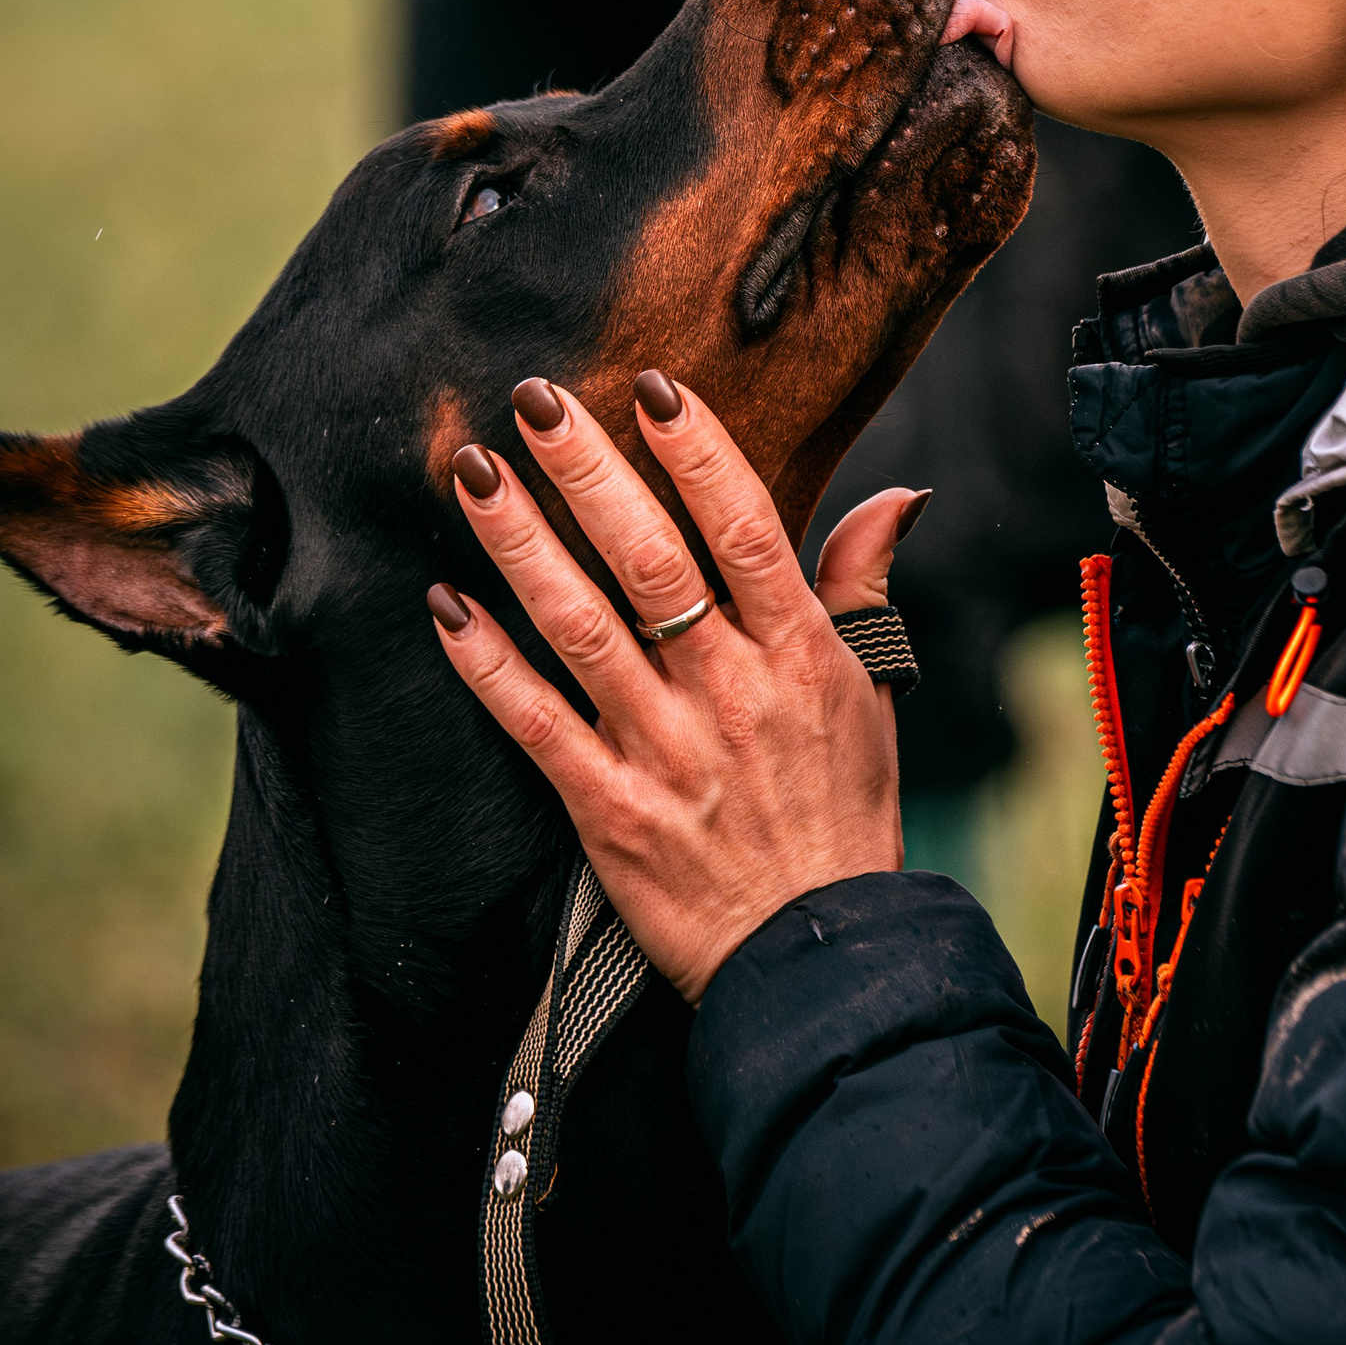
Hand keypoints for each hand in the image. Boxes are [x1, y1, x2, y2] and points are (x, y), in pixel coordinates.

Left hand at [428, 370, 919, 1003]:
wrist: (818, 956)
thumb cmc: (845, 818)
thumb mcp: (874, 692)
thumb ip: (864, 583)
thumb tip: (898, 494)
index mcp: (799, 655)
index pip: (748, 531)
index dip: (700, 455)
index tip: (655, 388)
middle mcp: (730, 692)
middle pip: (651, 561)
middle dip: (589, 472)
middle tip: (535, 401)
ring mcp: (665, 750)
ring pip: (581, 627)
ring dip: (521, 545)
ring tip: (473, 475)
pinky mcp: (610, 810)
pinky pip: (537, 724)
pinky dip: (488, 665)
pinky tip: (447, 607)